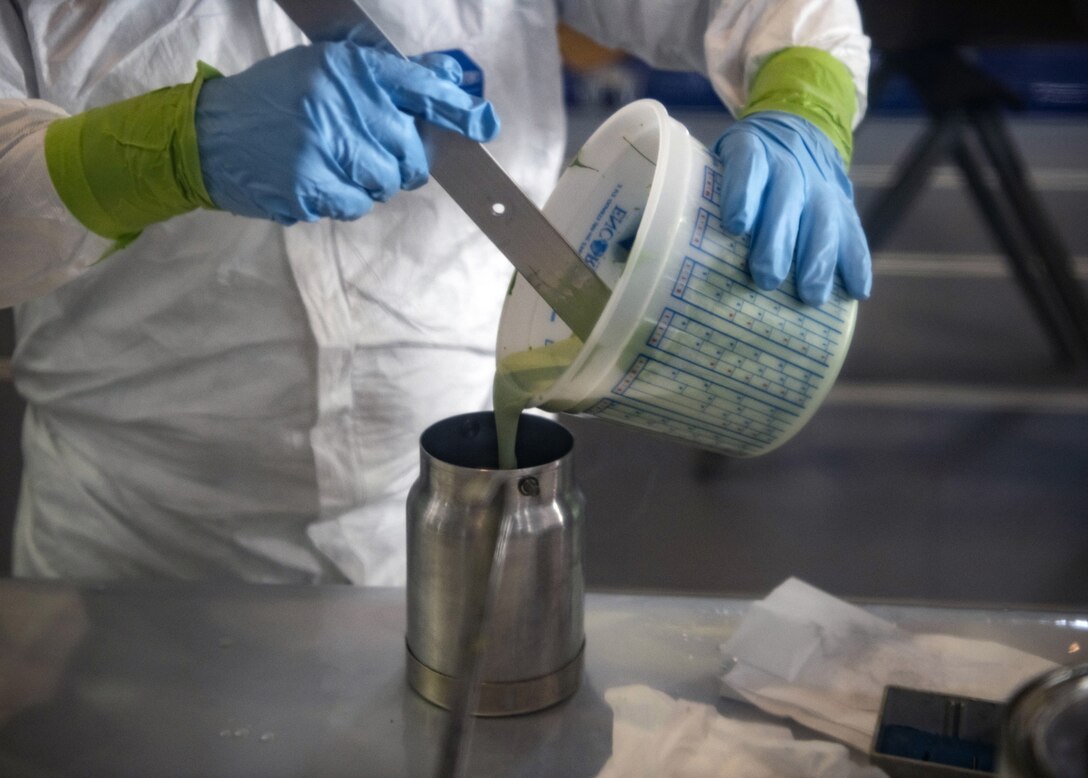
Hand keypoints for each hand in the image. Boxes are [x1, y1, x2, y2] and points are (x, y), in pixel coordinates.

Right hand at [195, 38, 498, 224]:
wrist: (208, 136)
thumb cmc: (273, 101)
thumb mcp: (324, 71)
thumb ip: (386, 77)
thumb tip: (450, 79)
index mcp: (346, 69)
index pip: (417, 86)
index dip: (456, 108)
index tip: (484, 123)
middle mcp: (338, 102)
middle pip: (408, 148)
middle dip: (402, 160)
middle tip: (373, 155)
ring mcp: (323, 146)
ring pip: (385, 181)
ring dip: (371, 182)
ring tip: (334, 163)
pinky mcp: (309, 185)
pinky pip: (357, 205)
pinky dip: (346, 201)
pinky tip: (318, 182)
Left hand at [714, 111, 870, 305]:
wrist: (797, 131)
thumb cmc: (744, 168)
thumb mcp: (720, 161)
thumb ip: (701, 196)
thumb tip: (655, 246)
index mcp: (753, 150)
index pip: (748, 166)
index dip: (742, 194)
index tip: (735, 226)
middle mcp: (790, 165)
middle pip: (787, 199)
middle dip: (778, 241)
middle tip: (767, 278)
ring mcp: (821, 186)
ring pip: (824, 219)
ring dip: (819, 260)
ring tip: (810, 296)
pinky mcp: (844, 205)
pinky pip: (854, 232)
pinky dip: (857, 263)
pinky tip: (857, 291)